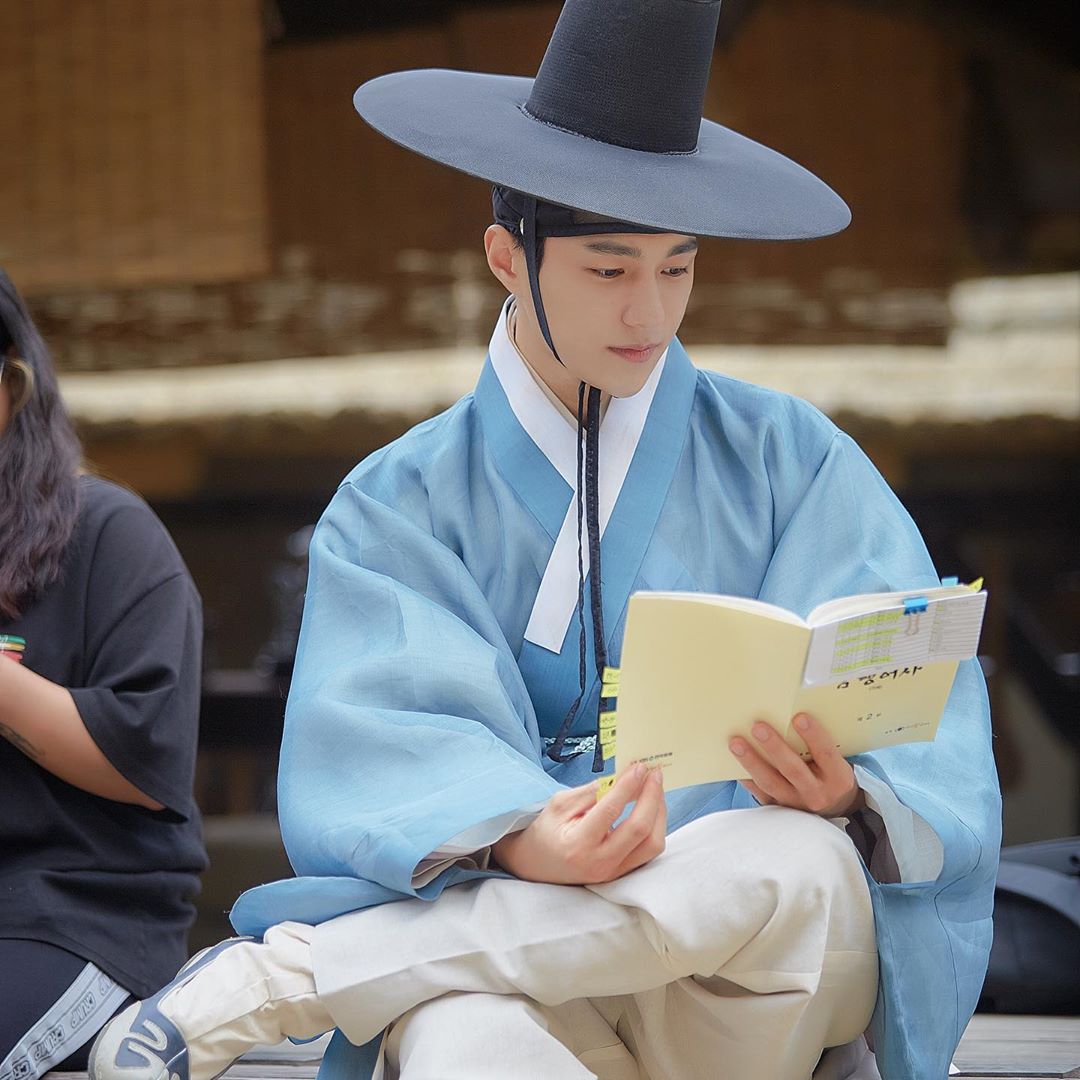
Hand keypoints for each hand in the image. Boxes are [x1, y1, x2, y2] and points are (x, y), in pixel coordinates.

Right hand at [492, 763, 665, 884]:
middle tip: (654, 772)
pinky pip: (649, 851)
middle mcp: (599, 863)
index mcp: (578, 844)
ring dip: (659, 813)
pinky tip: (651, 807)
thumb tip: (622, 776)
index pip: (611, 811)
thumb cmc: (546, 830)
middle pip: (640, 830)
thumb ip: (592, 792)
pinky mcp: (622, 873)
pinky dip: (655, 826)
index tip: (639, 766)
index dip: (628, 786)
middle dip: (652, 796)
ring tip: (654, 788)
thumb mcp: (560, 804)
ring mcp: (613, 872)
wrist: (537, 864)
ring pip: (652, 844)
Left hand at [729, 712, 863, 817]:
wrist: (833, 809)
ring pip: (771, 782)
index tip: (799, 717)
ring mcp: (796, 804)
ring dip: (752, 761)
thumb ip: (819, 745)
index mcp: (837, 777)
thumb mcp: (835, 761)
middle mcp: (817, 793)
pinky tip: (733, 763)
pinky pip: (758, 793)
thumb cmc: (830, 773)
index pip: (826, 754)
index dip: (814, 736)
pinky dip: (746, 777)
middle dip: (775, 747)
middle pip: (794, 769)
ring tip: (736, 743)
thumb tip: (789, 714)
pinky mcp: (778, 809)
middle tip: (758, 727)